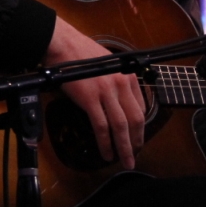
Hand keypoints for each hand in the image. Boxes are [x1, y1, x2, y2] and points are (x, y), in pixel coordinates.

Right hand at [43, 16, 145, 168]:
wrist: (64, 45)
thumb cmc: (82, 53)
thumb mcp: (109, 64)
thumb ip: (117, 81)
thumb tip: (116, 100)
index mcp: (128, 76)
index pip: (141, 107)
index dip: (140, 127)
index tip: (137, 137)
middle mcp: (121, 85)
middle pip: (135, 120)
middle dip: (137, 141)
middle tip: (135, 155)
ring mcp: (107, 93)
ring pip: (121, 127)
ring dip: (124, 147)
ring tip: (125, 161)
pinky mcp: (91, 100)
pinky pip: (102, 127)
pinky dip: (105, 143)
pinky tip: (106, 153)